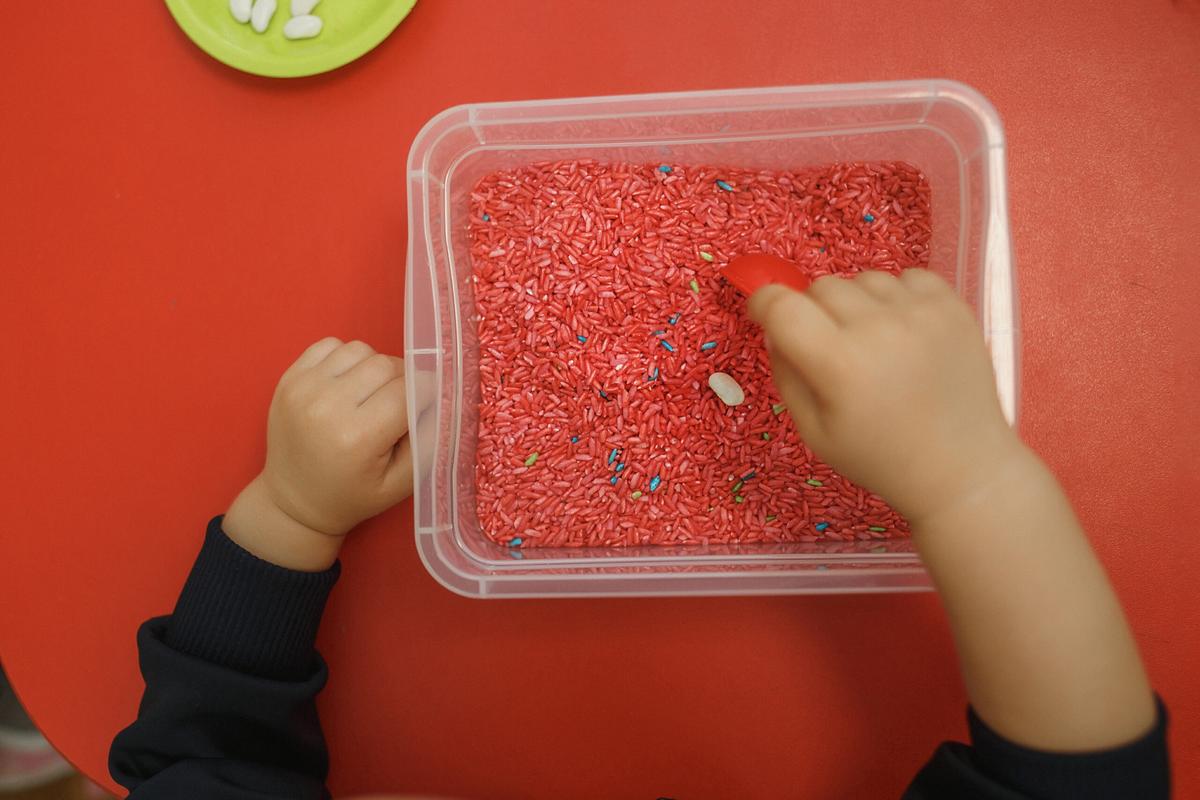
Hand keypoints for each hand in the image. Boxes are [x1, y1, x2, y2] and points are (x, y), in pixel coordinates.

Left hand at [225, 338, 423, 570]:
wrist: (293, 501)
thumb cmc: (353, 496)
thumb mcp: (402, 482)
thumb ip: (429, 440)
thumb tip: (447, 398)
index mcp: (357, 438)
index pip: (409, 391)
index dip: (427, 392)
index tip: (430, 402)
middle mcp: (326, 407)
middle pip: (386, 365)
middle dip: (403, 380)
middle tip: (401, 403)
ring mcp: (303, 388)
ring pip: (361, 350)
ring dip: (374, 367)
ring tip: (371, 394)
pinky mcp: (289, 378)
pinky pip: (330, 345)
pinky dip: (346, 359)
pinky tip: (346, 385)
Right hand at [748, 269, 1020, 524]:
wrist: (962, 468)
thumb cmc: (880, 457)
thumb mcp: (814, 431)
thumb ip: (786, 374)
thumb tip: (774, 329)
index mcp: (840, 364)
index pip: (782, 305)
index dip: (764, 303)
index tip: (764, 315)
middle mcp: (880, 328)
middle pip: (822, 287)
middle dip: (813, 311)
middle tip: (831, 347)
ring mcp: (922, 313)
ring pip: (864, 279)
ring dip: (857, 304)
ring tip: (874, 343)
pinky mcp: (953, 306)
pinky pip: (907, 277)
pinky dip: (897, 297)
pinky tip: (904, 332)